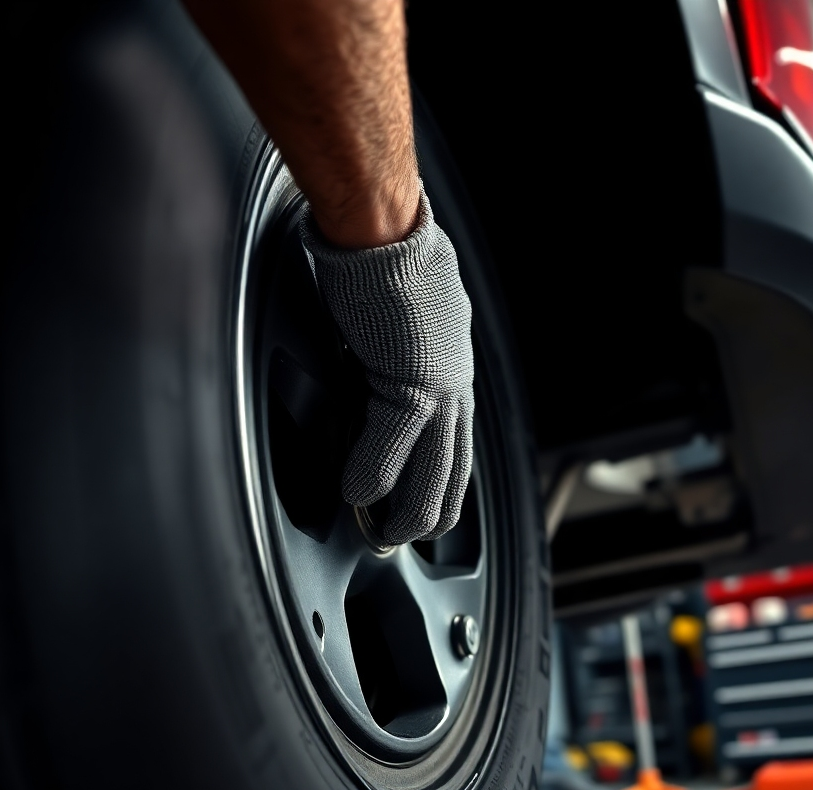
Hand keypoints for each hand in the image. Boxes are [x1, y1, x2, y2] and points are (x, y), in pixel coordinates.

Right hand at [301, 186, 473, 544]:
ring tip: (383, 533)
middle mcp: (456, 386)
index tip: (421, 510)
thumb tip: (373, 382)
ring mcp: (440, 389)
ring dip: (407, 511)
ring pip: (434, 471)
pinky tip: (356, 494)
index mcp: (453, 371)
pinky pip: (393, 447)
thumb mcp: (403, 320)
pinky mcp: (412, 383)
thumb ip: (398, 359)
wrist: (384, 231)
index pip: (457, 446)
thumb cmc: (385, 261)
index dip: (440, 485)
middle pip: (455, 470)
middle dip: (430, 514)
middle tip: (401, 536)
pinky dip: (370, 476)